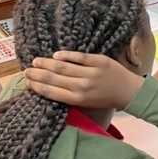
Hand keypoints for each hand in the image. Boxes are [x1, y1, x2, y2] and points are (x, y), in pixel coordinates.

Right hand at [24, 52, 143, 110]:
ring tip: (37, 60)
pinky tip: (56, 54)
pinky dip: (66, 55)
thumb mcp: (86, 103)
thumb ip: (70, 96)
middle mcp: (82, 87)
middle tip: (27, 69)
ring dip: (46, 63)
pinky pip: (79, 56)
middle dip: (37, 73)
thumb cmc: (106, 99)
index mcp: (78, 99)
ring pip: (63, 66)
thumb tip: (48, 86)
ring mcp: (91, 73)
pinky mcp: (100, 61)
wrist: (130, 92)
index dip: (37, 85)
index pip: (51, 91)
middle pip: (53, 78)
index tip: (27, 81)